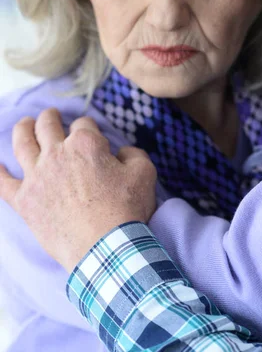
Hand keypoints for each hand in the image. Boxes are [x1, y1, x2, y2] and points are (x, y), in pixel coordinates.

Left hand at [0, 108, 156, 271]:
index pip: (84, 124)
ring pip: (21, 142)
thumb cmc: (126, 209)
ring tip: (24, 124)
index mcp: (86, 143)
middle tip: (51, 117)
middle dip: (50, 117)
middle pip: (47, 125)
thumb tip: (121, 152)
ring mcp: (36, 176)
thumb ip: (133, 153)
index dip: (90, 130)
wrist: (106, 248)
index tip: (94, 141)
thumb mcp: (144, 173)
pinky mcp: (24, 201)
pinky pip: (3, 183)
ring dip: (22, 129)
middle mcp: (57, 153)